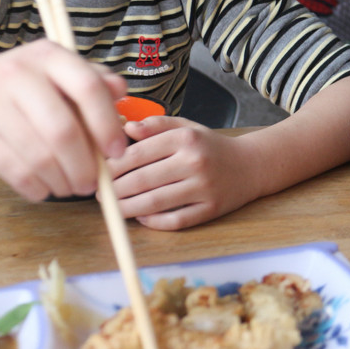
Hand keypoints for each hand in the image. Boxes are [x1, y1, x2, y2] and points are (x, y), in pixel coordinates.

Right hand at [0, 40, 127, 200]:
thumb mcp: (60, 71)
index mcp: (48, 56)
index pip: (87, 88)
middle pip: (62, 131)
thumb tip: (121, 92)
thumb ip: (95, 81)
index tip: (116, 151)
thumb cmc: (28, 83)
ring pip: (39, 157)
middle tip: (93, 182)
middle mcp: (17, 75)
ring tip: (72, 187)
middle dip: (85, 165)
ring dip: (63, 181)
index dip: (107, 125)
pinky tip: (46, 188)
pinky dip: (38, 188)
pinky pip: (15, 172)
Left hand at [105, 116, 259, 229]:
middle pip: (142, 180)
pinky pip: (175, 221)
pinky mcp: (211, 210)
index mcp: (186, 139)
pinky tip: (141, 217)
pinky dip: (153, 222)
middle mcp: (195, 162)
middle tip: (100, 193)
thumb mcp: (186, 127)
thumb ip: (156, 125)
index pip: (137, 154)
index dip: (111, 166)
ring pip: (154, 203)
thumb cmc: (211, 147)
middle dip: (114, 190)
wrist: (251, 165)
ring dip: (127, 208)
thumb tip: (125, 128)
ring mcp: (204, 188)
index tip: (97, 172)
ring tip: (113, 208)